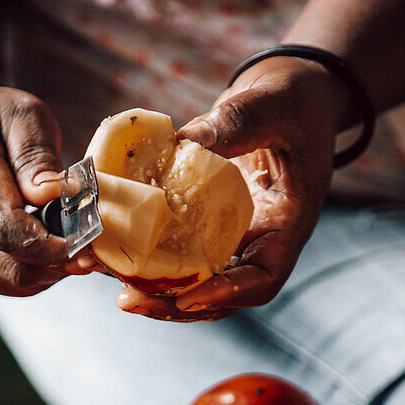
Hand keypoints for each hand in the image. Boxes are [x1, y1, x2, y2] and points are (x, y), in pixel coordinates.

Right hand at [0, 87, 98, 295]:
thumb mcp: (18, 114)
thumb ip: (37, 154)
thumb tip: (56, 194)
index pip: (5, 230)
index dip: (50, 246)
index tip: (86, 244)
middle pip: (15, 266)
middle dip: (61, 261)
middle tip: (92, 244)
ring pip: (18, 281)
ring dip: (54, 268)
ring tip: (69, 236)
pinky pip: (13, 284)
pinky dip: (40, 272)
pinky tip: (48, 245)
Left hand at [117, 57, 349, 321]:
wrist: (286, 100)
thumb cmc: (293, 101)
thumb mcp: (273, 104)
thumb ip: (237, 123)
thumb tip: (185, 141)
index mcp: (287, 224)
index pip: (263, 279)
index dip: (227, 294)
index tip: (188, 297)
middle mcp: (260, 242)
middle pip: (222, 295)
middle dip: (176, 304)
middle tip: (128, 299)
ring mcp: (233, 238)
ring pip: (197, 282)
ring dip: (155, 291)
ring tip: (113, 286)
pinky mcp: (207, 226)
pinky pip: (179, 252)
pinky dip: (147, 258)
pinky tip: (111, 251)